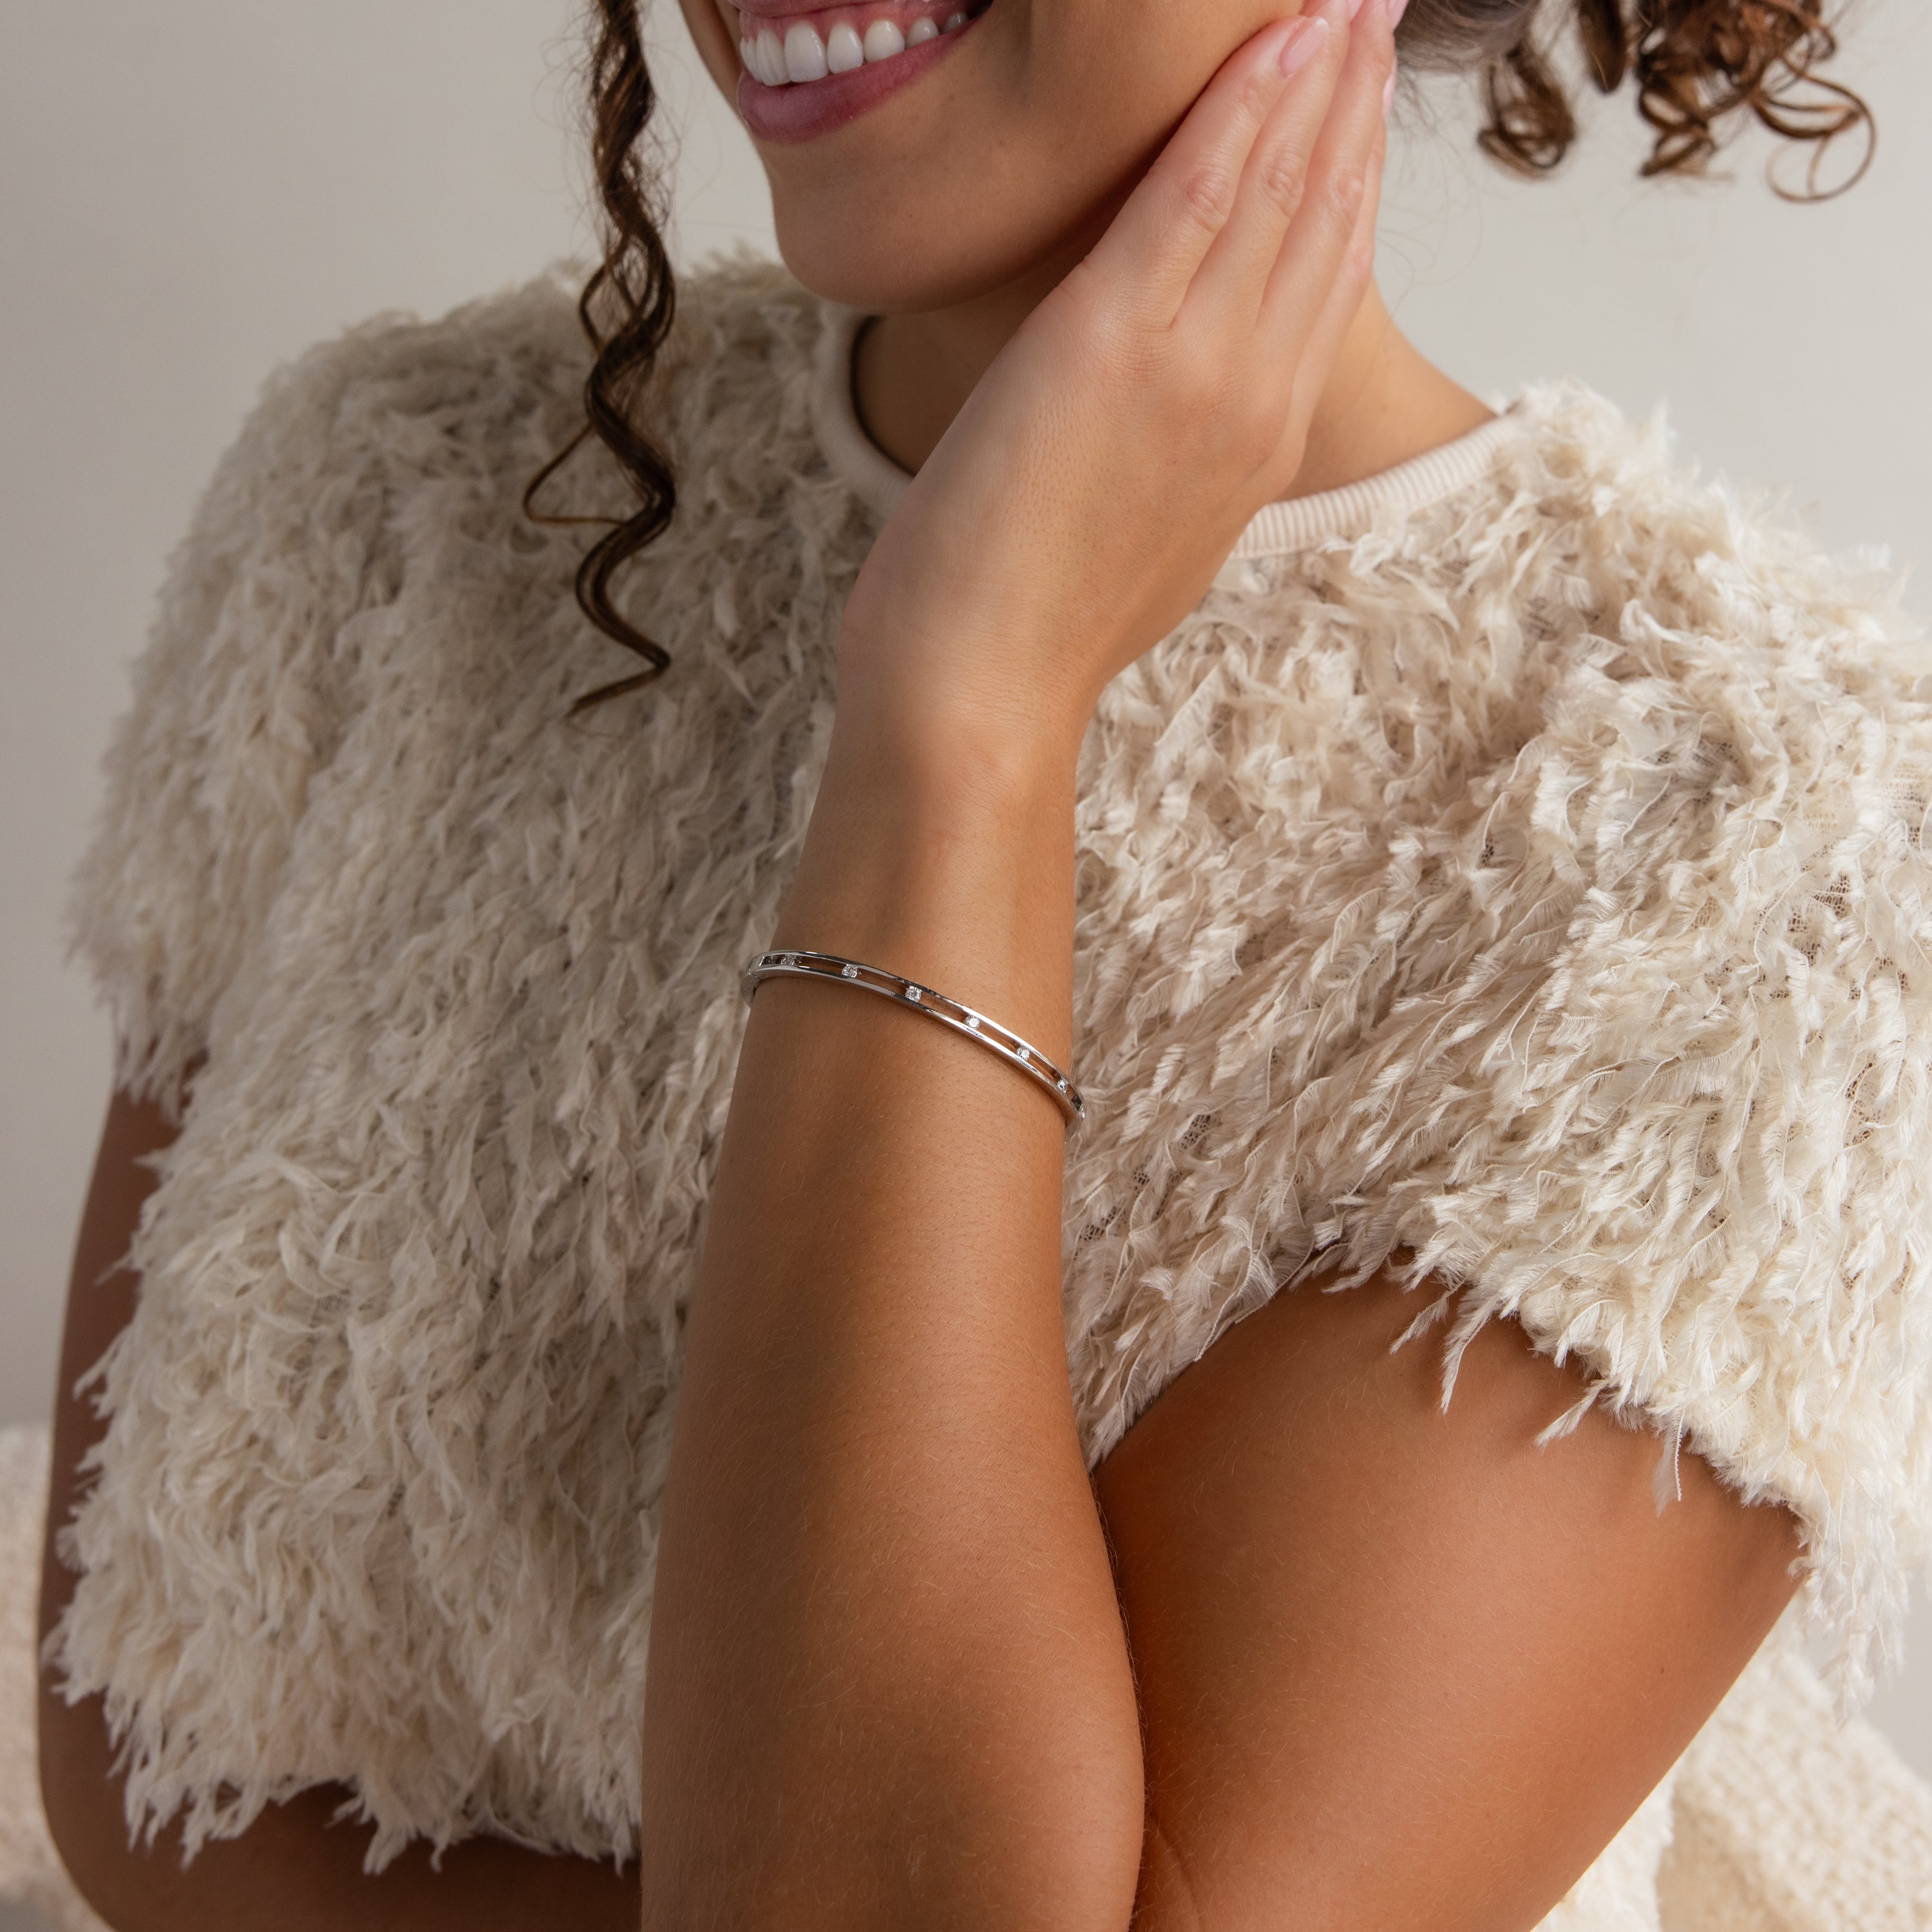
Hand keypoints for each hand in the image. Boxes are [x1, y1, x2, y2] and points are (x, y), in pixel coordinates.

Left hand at [836, 0, 1393, 771]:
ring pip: (1276, 191)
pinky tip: (1271, 36)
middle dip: (1349, 103)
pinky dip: (1238, 107)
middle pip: (1321, 221)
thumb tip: (1153, 411)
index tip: (1358, 98)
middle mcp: (1250, 400)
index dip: (1349, 178)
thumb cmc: (1025, 625)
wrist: (976, 690)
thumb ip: (1171, 455)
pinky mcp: (1114, 345)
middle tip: (1372, 9)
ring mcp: (1194, 371)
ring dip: (1312, 79)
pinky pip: (1197, 194)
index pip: (1321, 282)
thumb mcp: (1135, 534)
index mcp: (1254, 446)